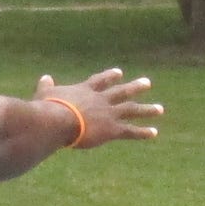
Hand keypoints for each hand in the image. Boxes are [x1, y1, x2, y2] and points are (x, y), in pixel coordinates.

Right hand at [39, 67, 160, 146]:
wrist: (58, 121)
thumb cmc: (47, 108)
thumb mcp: (45, 94)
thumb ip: (47, 87)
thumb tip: (45, 77)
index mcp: (85, 91)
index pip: (100, 81)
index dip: (110, 77)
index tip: (119, 73)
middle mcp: (101, 99)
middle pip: (121, 92)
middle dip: (135, 87)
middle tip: (147, 83)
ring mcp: (108, 113)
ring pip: (131, 110)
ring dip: (146, 109)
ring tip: (160, 109)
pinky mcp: (112, 129)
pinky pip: (130, 131)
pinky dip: (142, 132)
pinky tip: (154, 133)